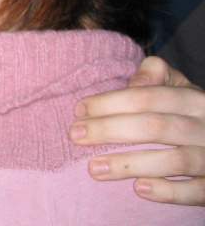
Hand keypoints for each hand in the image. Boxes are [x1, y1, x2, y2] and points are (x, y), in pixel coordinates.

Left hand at [70, 56, 204, 205]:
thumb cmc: (189, 114)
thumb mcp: (178, 89)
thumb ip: (155, 76)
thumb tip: (133, 81)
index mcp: (193, 100)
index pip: (147, 97)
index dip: (110, 103)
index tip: (79, 110)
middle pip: (155, 127)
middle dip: (110, 130)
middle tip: (75, 135)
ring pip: (175, 161)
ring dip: (130, 164)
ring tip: (94, 168)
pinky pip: (197, 191)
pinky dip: (169, 191)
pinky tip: (139, 188)